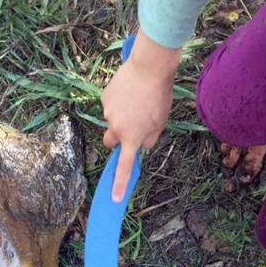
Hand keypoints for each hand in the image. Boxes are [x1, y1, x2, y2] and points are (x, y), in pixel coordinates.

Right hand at [101, 32, 179, 200]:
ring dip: (121, 116)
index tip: (114, 198)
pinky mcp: (105, 97)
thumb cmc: (159, 96)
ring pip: (112, 120)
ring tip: (137, 100)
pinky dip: (118, 102)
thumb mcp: (160, 123)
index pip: (124, 167)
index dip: (119, 184)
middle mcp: (116, 128)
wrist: (149, 68)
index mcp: (132, 138)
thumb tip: (141, 145)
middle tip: (130, 128)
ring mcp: (108, 112)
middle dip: (116, 139)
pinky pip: (110, 105)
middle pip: (109, 142)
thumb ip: (150, 138)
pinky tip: (130, 91)